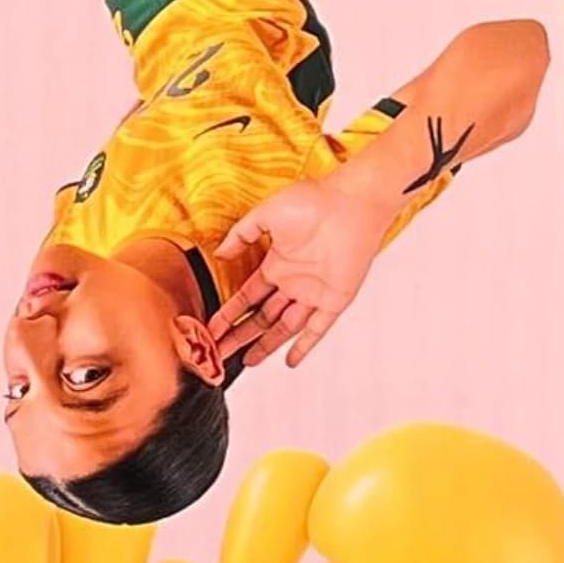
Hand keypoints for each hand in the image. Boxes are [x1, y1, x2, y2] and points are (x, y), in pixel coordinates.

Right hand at [208, 172, 398, 370]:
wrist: (351, 203)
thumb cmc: (314, 201)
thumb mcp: (267, 214)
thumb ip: (241, 235)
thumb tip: (219, 254)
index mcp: (277, 264)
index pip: (247, 297)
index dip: (229, 314)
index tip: (212, 327)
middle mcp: (294, 282)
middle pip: (262, 318)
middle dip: (240, 335)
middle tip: (220, 352)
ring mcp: (314, 293)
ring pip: (284, 327)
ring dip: (265, 344)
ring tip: (245, 361)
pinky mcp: (334, 299)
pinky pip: (317, 328)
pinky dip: (304, 345)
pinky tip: (290, 361)